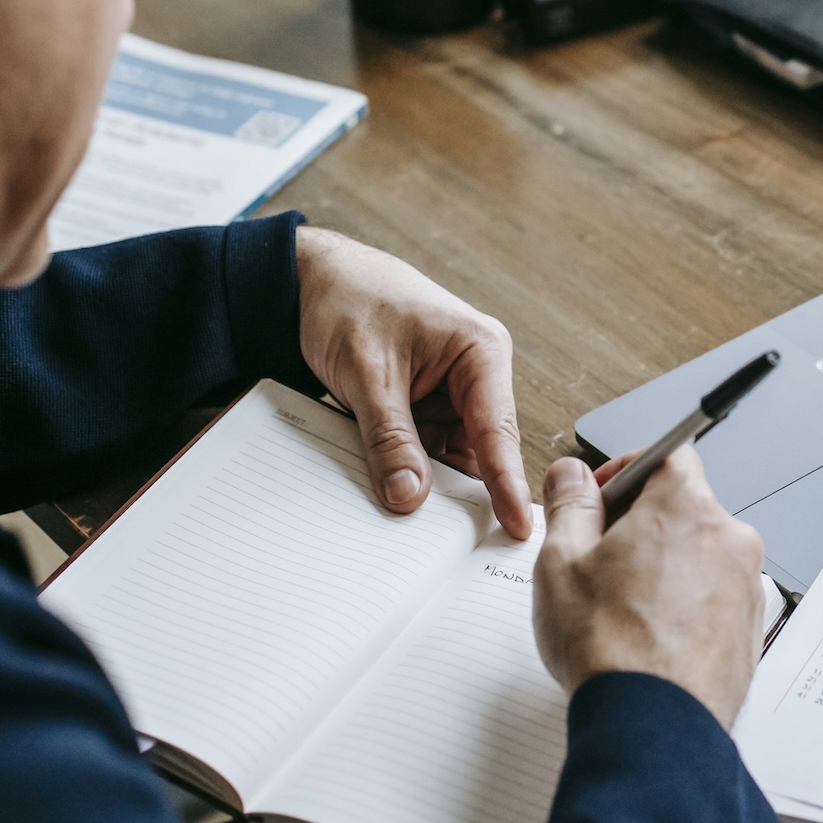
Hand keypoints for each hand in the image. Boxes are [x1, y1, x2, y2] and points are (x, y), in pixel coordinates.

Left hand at [295, 226, 530, 537]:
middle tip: (452, 541)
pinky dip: (406, 467)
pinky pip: (423, 450)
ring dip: (426, 480)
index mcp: (480, 351)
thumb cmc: (348, 300)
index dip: (506, 483)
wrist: (308, 281)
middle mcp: (475, 374)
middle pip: (479, 450)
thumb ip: (391, 439)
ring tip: (407, 512)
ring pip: (448, 456)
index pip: (498, 430)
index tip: (515, 527)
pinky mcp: (426, 406)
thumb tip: (410, 496)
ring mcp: (451, 393)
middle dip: (460, 490)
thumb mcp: (368, 374)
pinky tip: (390, 485)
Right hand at [533, 448, 765, 726]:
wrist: (654, 726)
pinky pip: (714, 598)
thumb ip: (569, 505)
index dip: (626, 469)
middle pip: (683, 508)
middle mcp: (730, 538)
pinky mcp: (752, 629)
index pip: (667, 454)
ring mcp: (747, 586)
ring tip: (622, 609)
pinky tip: (650, 637)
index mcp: (686, 507)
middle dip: (640, 524)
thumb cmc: (610, 647)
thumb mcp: (562, 562)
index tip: (600, 496)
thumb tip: (571, 475)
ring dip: (664, 567)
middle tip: (599, 560)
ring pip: (699, 556)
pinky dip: (686, 605)